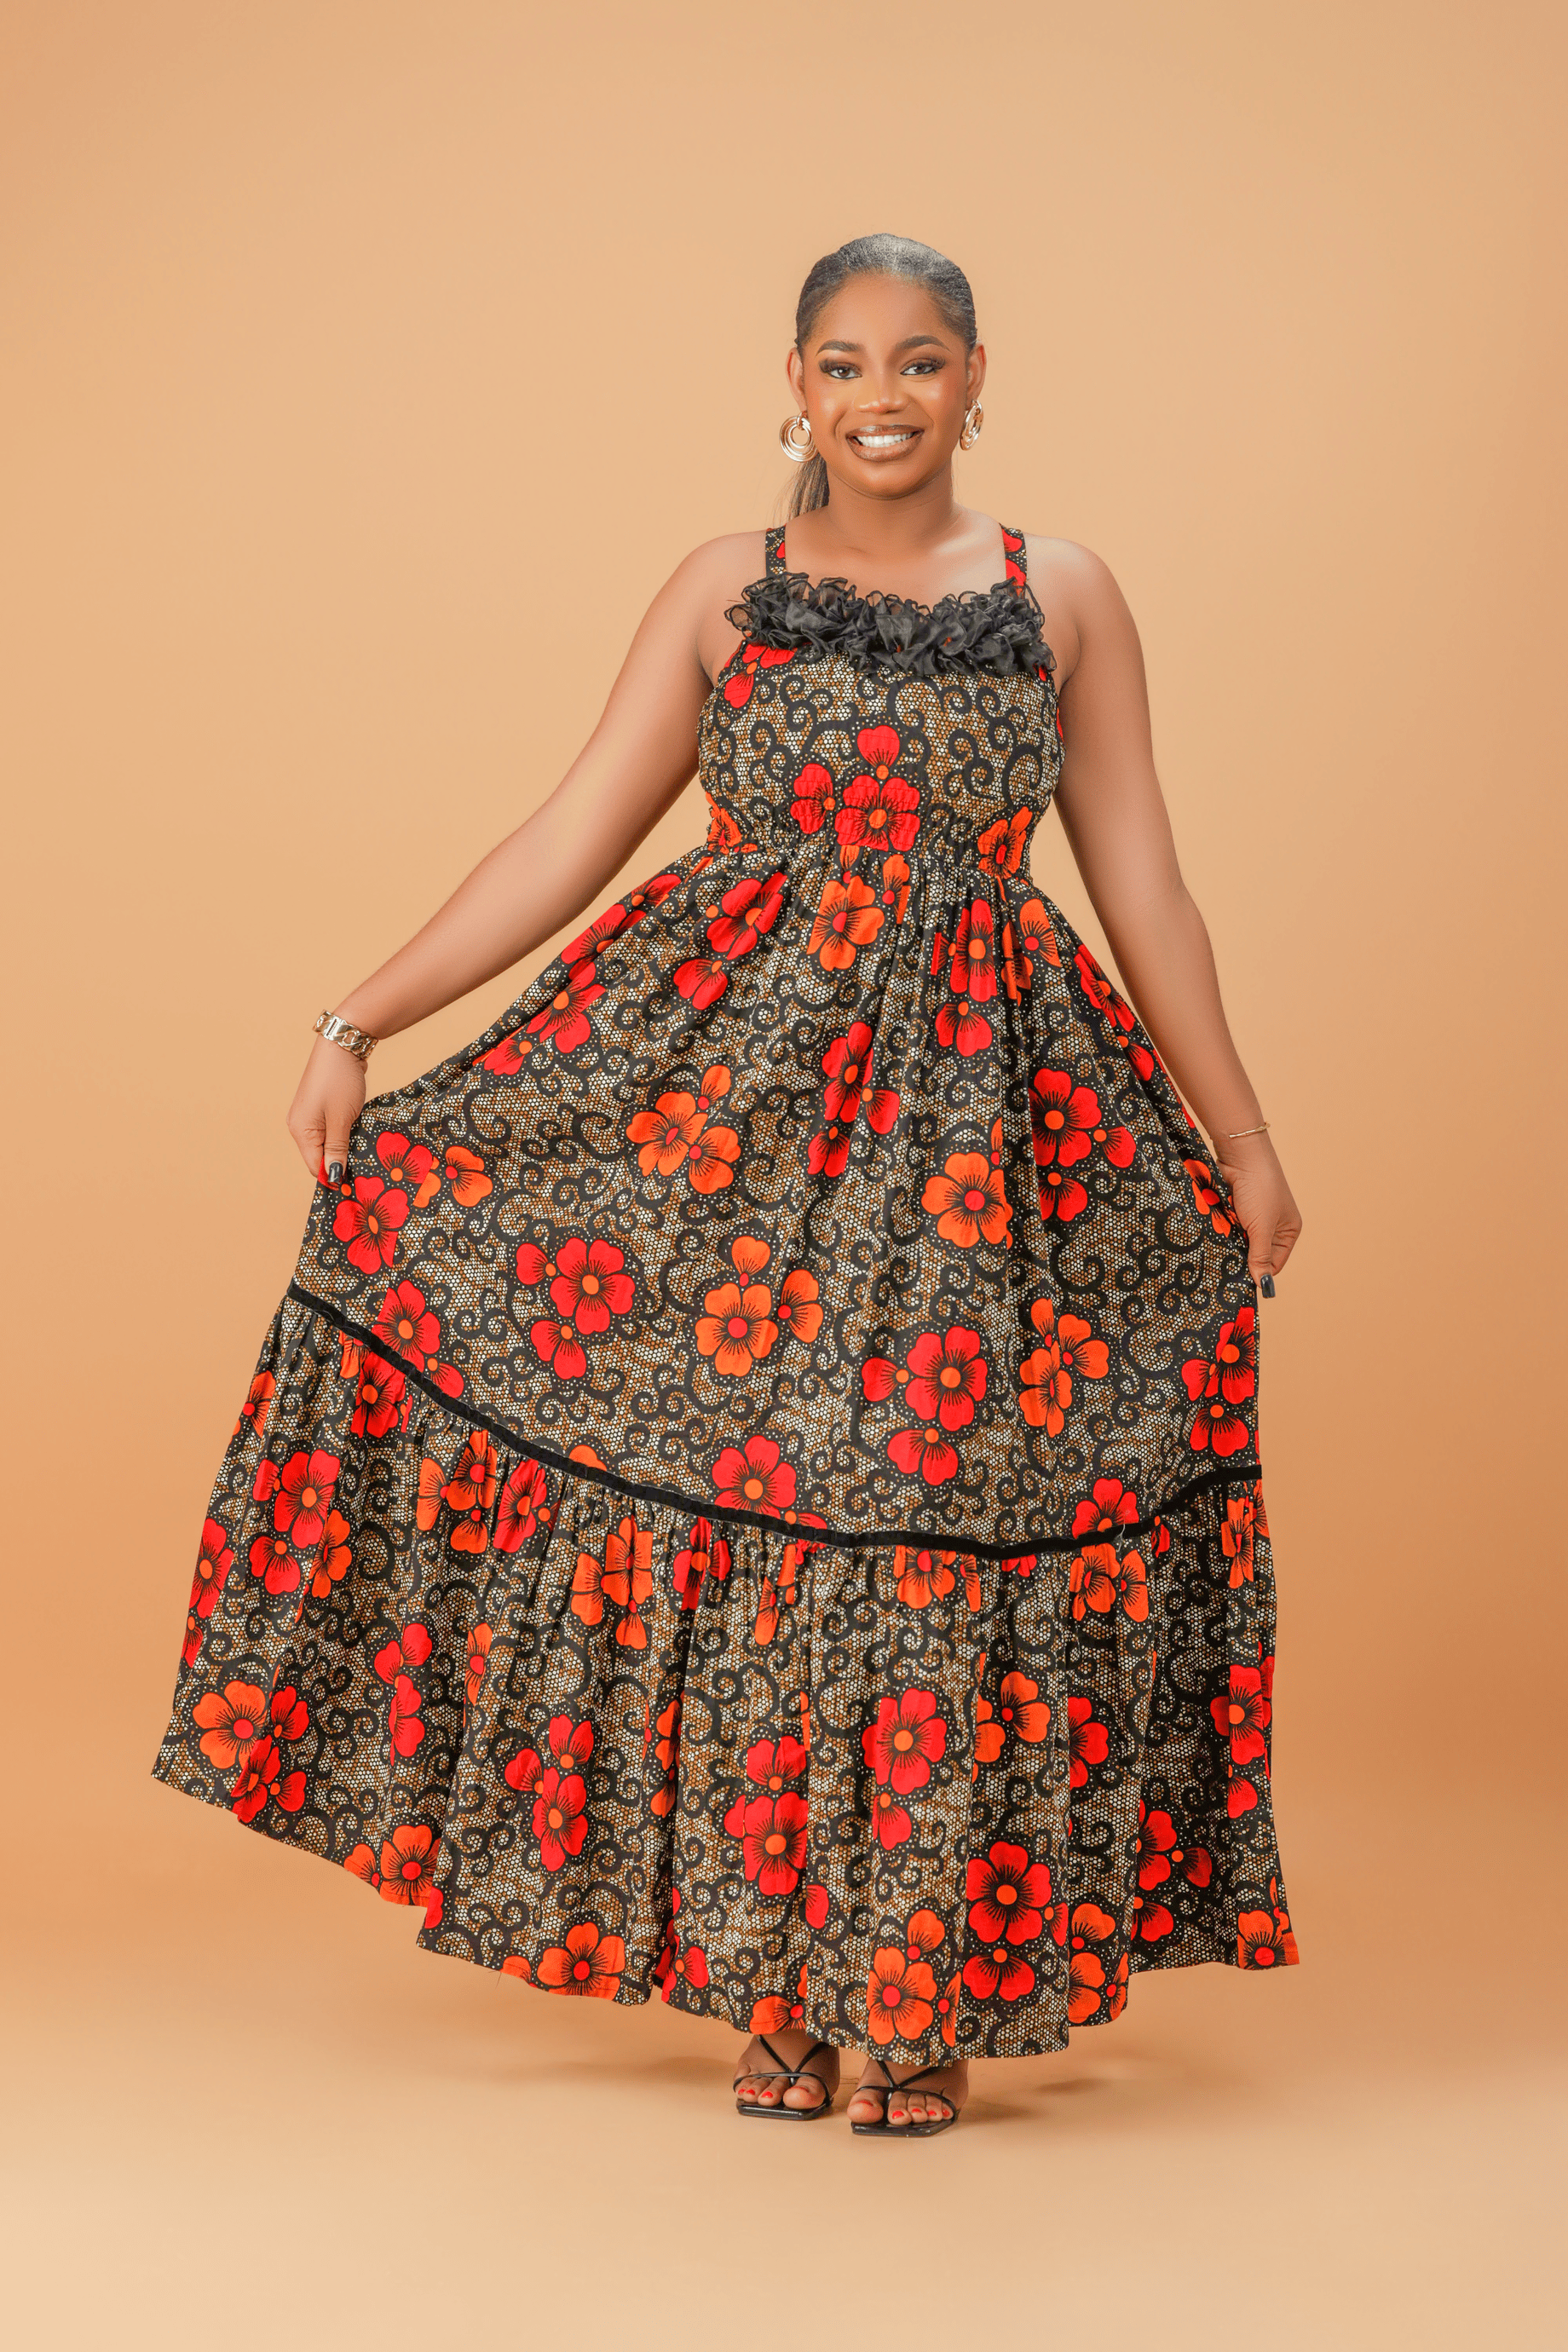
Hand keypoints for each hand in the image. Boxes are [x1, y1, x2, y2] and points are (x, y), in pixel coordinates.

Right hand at [287, 1037, 366, 1182]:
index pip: (315, 1167)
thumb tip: (333, 1177)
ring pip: (326, 1144)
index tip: (356, 1183)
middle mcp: (299, 1126)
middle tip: (364, 1165)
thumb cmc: (340, 1082)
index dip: (335, 1177)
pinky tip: (357, 1134)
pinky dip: (343, 1135)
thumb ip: (337, 1149)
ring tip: (362, 1149)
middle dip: (339, 1163)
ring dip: (343, 1148)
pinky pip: (330, 1131)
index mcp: (301, 1131)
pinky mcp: (318, 1109)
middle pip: (319, 1157)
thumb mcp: (341, 1119)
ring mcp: (308, 1117)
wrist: (341, 1047)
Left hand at [1216, 1134, 1301, 1287]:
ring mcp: (1252, 1217)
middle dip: (1242, 1255)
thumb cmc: (1260, 1189)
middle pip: (1254, 1254)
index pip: (1274, 1263)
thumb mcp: (1262, 1227)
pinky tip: (1216, 1230)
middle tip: (1228, 1261)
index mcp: (1288, 1231)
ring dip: (1230, 1241)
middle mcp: (1272, 1226)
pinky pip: (1227, 1228)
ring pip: (1238, 1242)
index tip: (1241, 1281)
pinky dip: (1222, 1229)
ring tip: (1223, 1240)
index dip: (1259, 1273)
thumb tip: (1264, 1285)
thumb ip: (1260, 1256)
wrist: (1241, 1156)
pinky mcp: (1235, 1210)